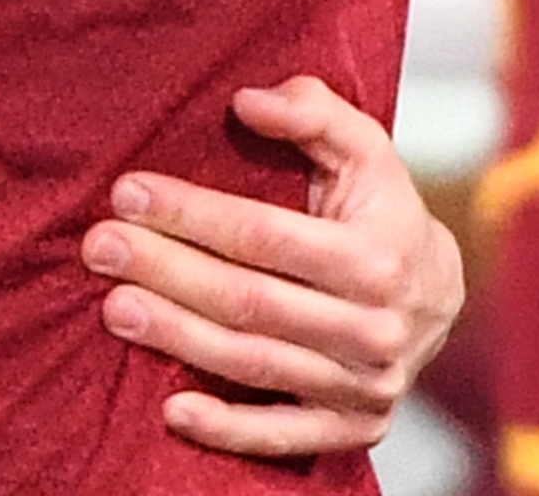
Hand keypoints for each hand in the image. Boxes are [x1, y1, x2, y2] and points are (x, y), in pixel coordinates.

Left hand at [82, 77, 463, 457]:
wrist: (438, 294)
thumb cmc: (382, 209)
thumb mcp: (364, 148)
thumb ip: (312, 111)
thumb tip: (247, 101)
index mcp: (378, 257)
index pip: (266, 235)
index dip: (192, 214)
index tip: (128, 193)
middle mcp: (377, 329)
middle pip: (250, 302)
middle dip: (167, 271)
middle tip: (100, 247)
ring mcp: (366, 387)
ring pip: (254, 363)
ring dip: (177, 338)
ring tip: (113, 307)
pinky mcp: (356, 429)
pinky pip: (285, 437)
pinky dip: (227, 430)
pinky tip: (170, 409)